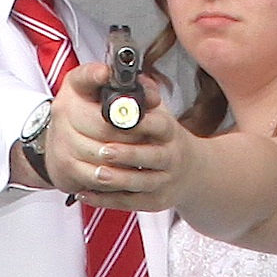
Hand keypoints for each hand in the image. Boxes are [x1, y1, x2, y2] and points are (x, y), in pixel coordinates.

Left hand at [46, 66, 185, 206]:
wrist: (190, 171)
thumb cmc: (163, 138)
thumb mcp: (157, 112)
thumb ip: (142, 94)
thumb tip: (127, 74)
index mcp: (169, 131)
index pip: (159, 125)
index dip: (142, 123)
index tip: (124, 121)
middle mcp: (170, 156)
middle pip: (151, 157)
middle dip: (127, 154)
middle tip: (104, 151)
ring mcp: (164, 181)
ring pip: (141, 182)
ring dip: (118, 179)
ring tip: (96, 174)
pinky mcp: (155, 201)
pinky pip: (130, 202)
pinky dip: (106, 199)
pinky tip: (85, 194)